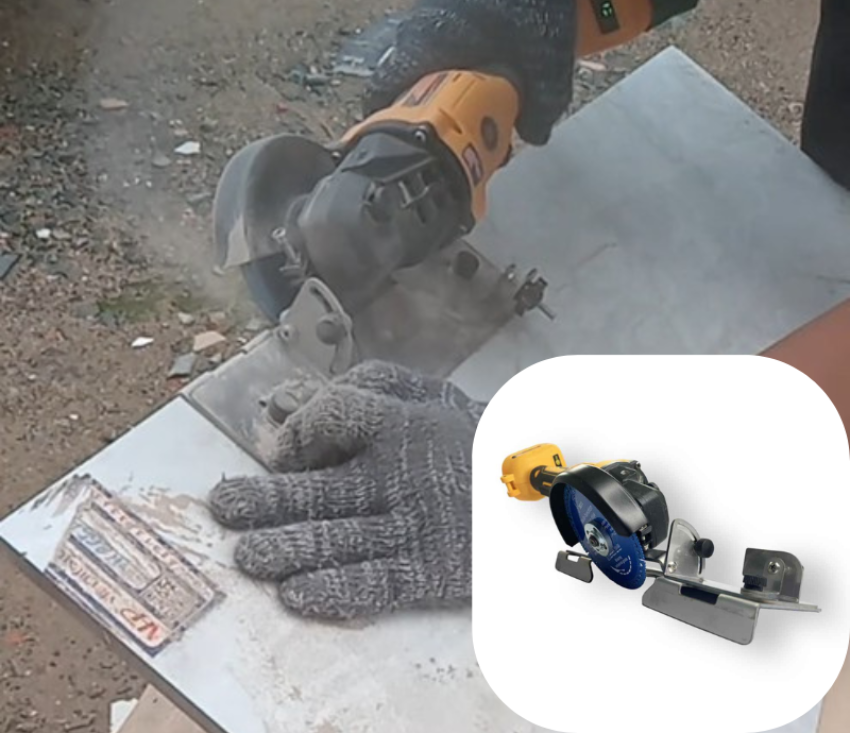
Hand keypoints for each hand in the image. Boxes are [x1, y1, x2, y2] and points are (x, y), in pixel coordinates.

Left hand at [208, 361, 481, 618]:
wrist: (543, 489)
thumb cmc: (473, 437)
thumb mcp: (429, 395)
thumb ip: (368, 386)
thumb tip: (291, 395)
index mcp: (404, 423)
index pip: (336, 416)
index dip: (299, 430)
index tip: (279, 452)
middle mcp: (402, 475)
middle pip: (322, 486)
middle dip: (267, 500)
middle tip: (226, 507)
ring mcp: (415, 526)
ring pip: (338, 539)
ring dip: (286, 548)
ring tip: (247, 555)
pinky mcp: (430, 571)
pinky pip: (376, 583)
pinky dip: (335, 591)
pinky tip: (296, 594)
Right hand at [364, 0, 576, 145]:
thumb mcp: (543, 51)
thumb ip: (543, 99)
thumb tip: (534, 136)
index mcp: (424, 50)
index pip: (383, 97)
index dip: (394, 128)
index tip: (411, 151)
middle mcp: (416, 35)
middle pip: (412, 90)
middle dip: (435, 118)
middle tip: (463, 138)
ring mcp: (428, 17)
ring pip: (429, 70)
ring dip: (451, 93)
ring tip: (484, 109)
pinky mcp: (445, 5)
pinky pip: (444, 48)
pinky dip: (461, 67)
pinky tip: (492, 70)